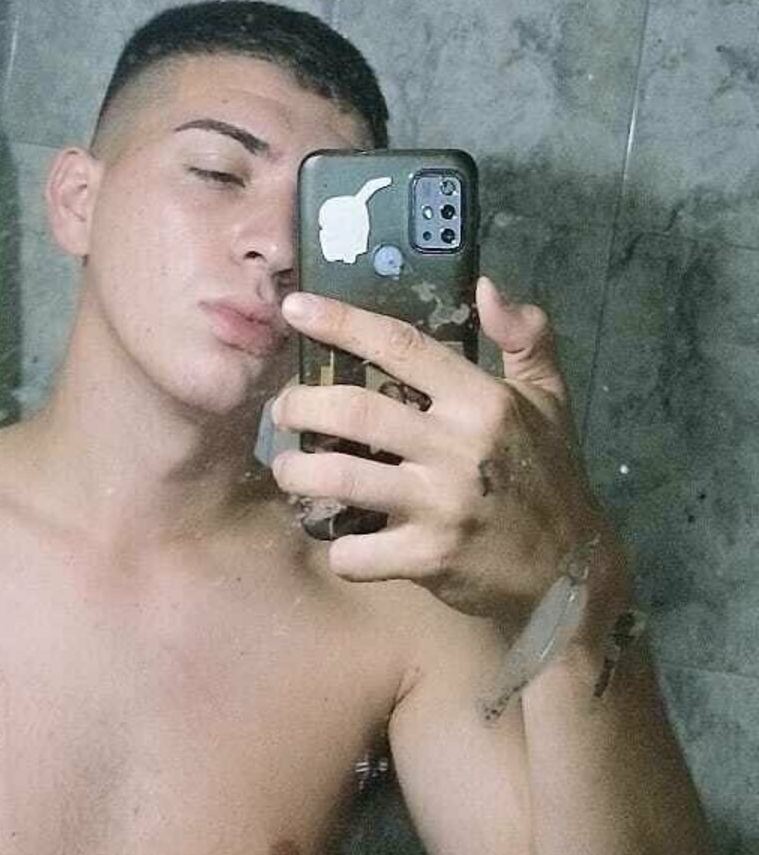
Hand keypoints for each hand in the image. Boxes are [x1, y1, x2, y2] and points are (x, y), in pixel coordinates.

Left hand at [269, 276, 627, 630]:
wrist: (572, 569)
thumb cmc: (550, 477)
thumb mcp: (550, 399)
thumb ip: (524, 338)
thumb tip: (488, 286)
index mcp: (482, 401)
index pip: (401, 345)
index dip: (341, 322)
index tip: (295, 308)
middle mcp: (458, 446)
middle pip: (354, 412)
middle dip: (300, 406)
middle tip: (283, 410)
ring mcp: (441, 504)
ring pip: (339, 478)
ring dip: (298, 472)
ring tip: (289, 469)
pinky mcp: (428, 558)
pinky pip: (354, 551)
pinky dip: (337, 547)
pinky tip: (342, 540)